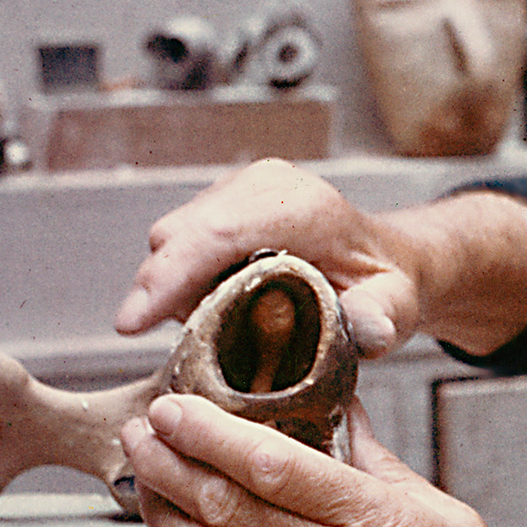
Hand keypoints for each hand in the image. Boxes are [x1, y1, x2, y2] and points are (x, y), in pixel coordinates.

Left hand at [87, 394, 526, 526]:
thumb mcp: (450, 519)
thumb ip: (383, 468)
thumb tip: (346, 412)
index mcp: (372, 523)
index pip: (272, 462)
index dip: (212, 430)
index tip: (178, 404)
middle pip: (225, 502)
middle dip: (171, 457)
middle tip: (142, 428)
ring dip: (157, 510)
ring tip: (135, 475)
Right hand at [113, 160, 418, 355]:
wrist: (386, 257)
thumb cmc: (386, 282)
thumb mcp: (395, 305)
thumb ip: (382, 316)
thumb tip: (371, 328)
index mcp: (302, 206)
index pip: (217, 235)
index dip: (169, 278)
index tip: (131, 323)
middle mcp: (265, 185)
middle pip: (181, 236)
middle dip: (166, 292)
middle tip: (194, 341)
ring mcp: (240, 187)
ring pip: (173, 239)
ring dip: (177, 287)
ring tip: (219, 323)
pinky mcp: (224, 198)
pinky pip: (180, 239)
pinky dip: (185, 276)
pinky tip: (218, 303)